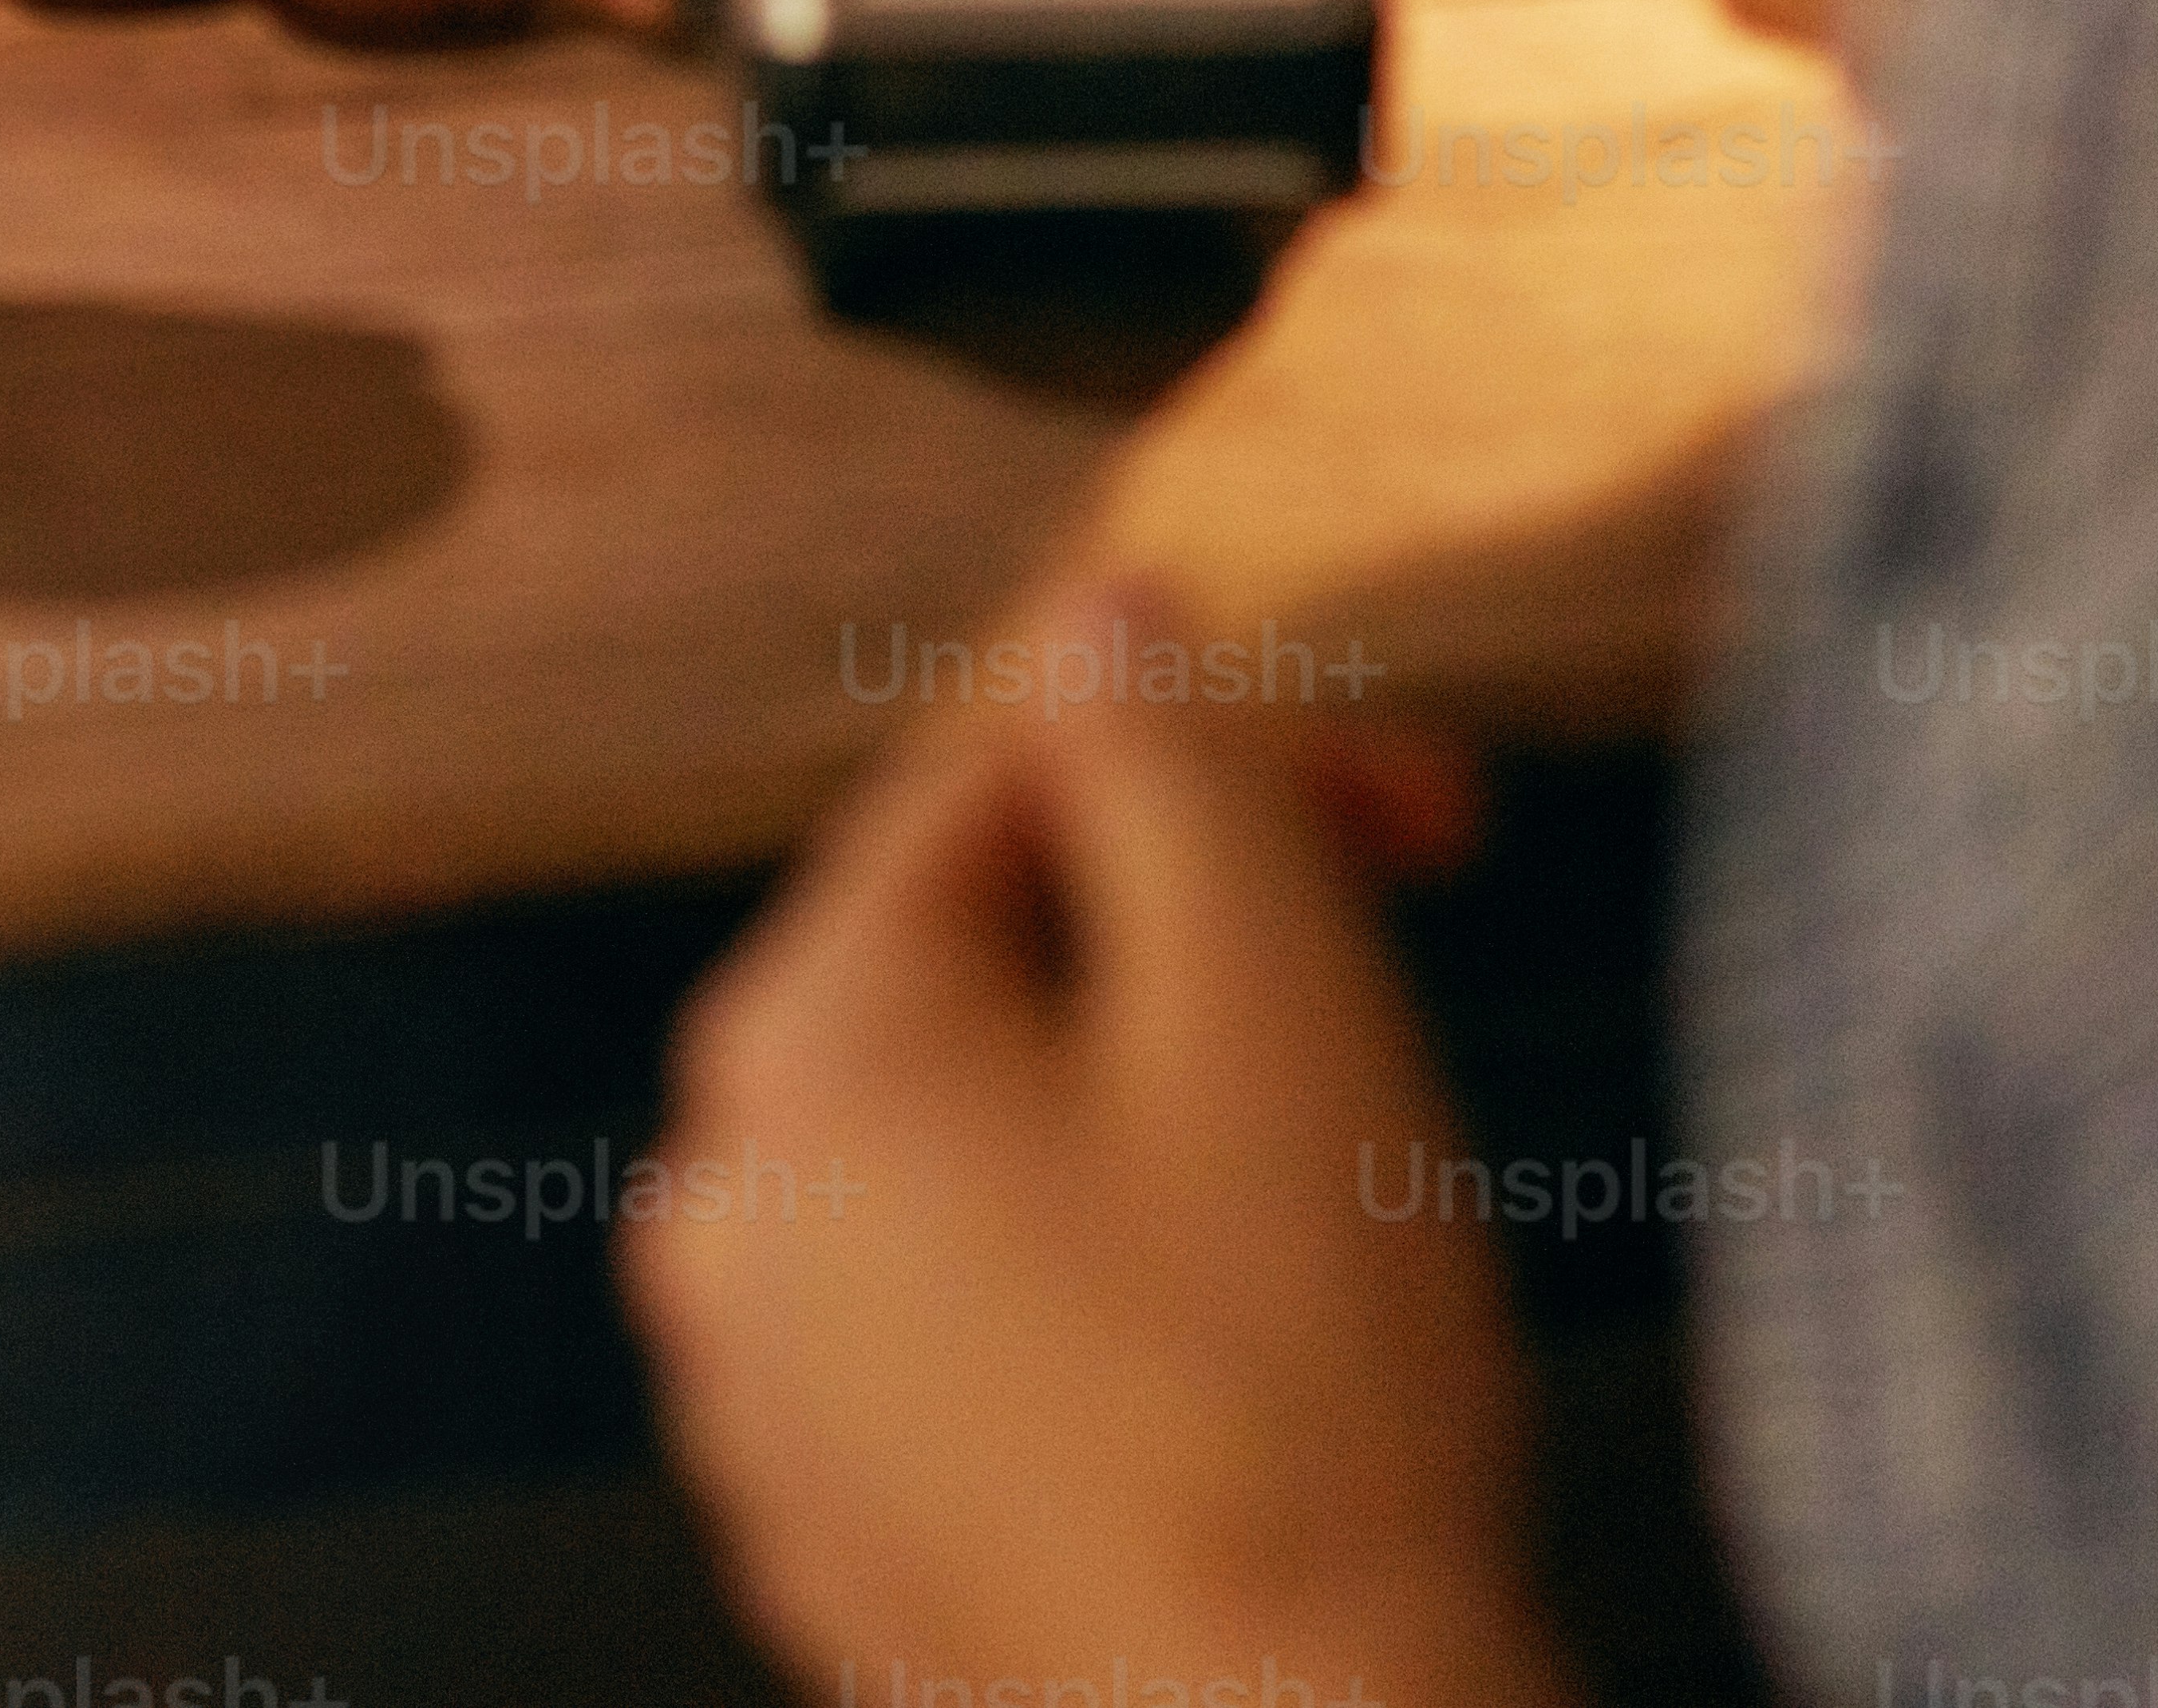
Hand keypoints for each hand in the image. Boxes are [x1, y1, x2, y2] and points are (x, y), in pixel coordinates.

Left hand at [630, 593, 1568, 1707]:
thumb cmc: (1293, 1388)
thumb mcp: (1261, 980)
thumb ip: (1168, 746)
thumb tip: (1100, 612)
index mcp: (796, 1039)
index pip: (1013, 777)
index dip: (1243, 749)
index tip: (1430, 802)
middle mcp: (726, 1206)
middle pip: (984, 956)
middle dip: (1203, 922)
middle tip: (1403, 966)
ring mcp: (766, 1400)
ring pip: (984, 1139)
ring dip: (1156, 1099)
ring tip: (1342, 1170)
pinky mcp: (843, 1546)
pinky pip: (973, 1318)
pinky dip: (1104, 1276)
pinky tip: (1252, 1349)